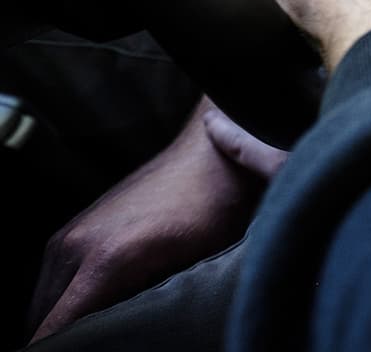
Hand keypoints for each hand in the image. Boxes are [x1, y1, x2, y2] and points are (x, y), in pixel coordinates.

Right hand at [29, 100, 275, 339]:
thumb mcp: (194, 266)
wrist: (208, 156)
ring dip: (57, 320)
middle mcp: (76, 247)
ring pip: (41, 303)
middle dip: (60, 340)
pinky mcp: (70, 229)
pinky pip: (48, 281)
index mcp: (107, 261)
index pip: (54, 330)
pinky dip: (59, 301)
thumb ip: (148, 306)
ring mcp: (68, 235)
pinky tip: (88, 309)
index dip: (63, 350)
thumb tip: (123, 335)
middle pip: (41, 321)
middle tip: (92, 344)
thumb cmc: (212, 213)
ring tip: (90, 331)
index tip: (83, 351)